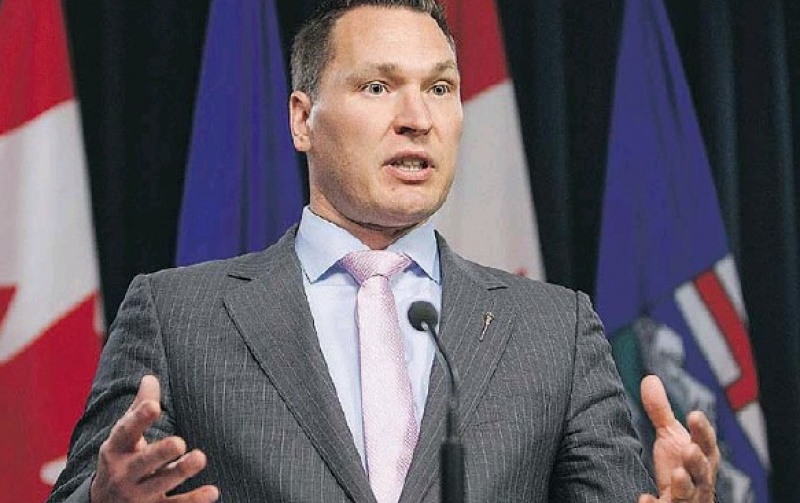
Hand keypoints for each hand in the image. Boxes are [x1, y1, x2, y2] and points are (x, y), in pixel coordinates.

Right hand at [91, 375, 218, 502]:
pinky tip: (213, 492)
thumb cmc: (122, 459)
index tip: (154, 405)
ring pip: (160, 484)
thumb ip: (139, 409)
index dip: (139, 419)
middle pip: (143, 463)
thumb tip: (151, 377)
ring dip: (180, 472)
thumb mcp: (124, 436)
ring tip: (200, 458)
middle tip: (179, 442)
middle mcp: (123, 473)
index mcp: (116, 449)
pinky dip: (193, 500)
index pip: (126, 432)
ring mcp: (137, 495)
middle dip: (160, 453)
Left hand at [637, 375, 719, 502]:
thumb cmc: (680, 466)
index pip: (707, 444)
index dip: (702, 431)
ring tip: (677, 475)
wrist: (680, 500)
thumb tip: (650, 378)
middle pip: (704, 472)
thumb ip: (662, 412)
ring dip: (685, 485)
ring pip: (691, 495)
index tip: (695, 414)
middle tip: (690, 449)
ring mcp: (688, 499)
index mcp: (701, 458)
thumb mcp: (670, 438)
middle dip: (699, 462)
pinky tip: (645, 498)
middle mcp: (699, 481)